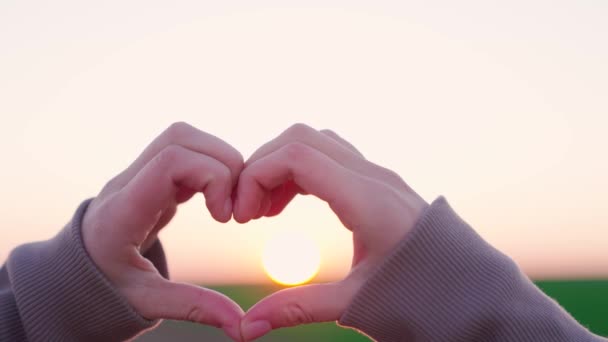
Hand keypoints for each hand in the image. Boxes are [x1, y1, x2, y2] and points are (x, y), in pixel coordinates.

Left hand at [82, 122, 244, 340]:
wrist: (71, 277)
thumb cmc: (102, 289)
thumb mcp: (145, 302)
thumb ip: (193, 307)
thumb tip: (241, 326)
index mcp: (123, 209)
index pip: (171, 160)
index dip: (212, 177)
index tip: (226, 217)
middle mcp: (128, 183)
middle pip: (180, 137)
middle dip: (222, 162)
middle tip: (234, 207)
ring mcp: (138, 176)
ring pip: (183, 138)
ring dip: (218, 160)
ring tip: (229, 201)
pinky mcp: (150, 179)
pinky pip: (185, 153)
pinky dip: (209, 168)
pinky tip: (216, 199)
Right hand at [234, 124, 428, 340]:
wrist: (470, 294)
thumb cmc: (423, 299)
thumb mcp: (356, 303)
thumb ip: (298, 309)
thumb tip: (246, 328)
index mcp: (369, 199)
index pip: (298, 155)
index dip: (257, 176)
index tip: (241, 215)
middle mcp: (374, 177)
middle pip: (302, 138)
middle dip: (263, 166)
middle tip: (246, 211)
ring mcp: (378, 176)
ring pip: (316, 143)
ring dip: (282, 166)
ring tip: (264, 211)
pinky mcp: (378, 184)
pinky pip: (330, 158)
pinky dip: (301, 171)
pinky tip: (290, 205)